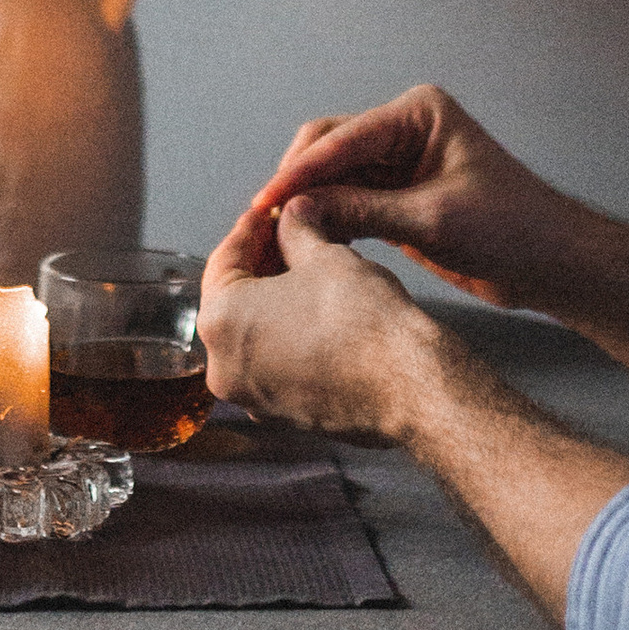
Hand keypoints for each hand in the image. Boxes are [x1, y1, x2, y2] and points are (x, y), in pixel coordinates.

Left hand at [198, 200, 436, 439]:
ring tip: (309, 272)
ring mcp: (253, 397)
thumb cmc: (364, 324)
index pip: (225, 259)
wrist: (408, 385)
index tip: (270, 214)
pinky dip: (289, 337)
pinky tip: (318, 315)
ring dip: (276, 301)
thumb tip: (293, 215)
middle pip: (235, 298)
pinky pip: (276, 364)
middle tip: (290, 236)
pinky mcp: (282, 415)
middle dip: (263, 264)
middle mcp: (224, 366)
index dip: (252, 228)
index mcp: (220, 321)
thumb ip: (297, 229)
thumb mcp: (324, 255)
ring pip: (256, 333)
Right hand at [222, 85, 593, 315]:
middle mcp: (404, 129)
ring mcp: (400, 163)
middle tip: (263, 223)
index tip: (265, 203)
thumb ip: (362, 211)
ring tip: (273, 237)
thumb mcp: (431, 221)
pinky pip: (349, 202)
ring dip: (308, 204)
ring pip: (333, 178)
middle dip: (298, 183)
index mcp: (418, 113)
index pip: (343, 138)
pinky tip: (304, 243)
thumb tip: (296, 210)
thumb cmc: (512, 230)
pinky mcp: (398, 198)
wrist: (553, 265)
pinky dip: (327, 220)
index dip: (300, 172)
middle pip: (330, 149)